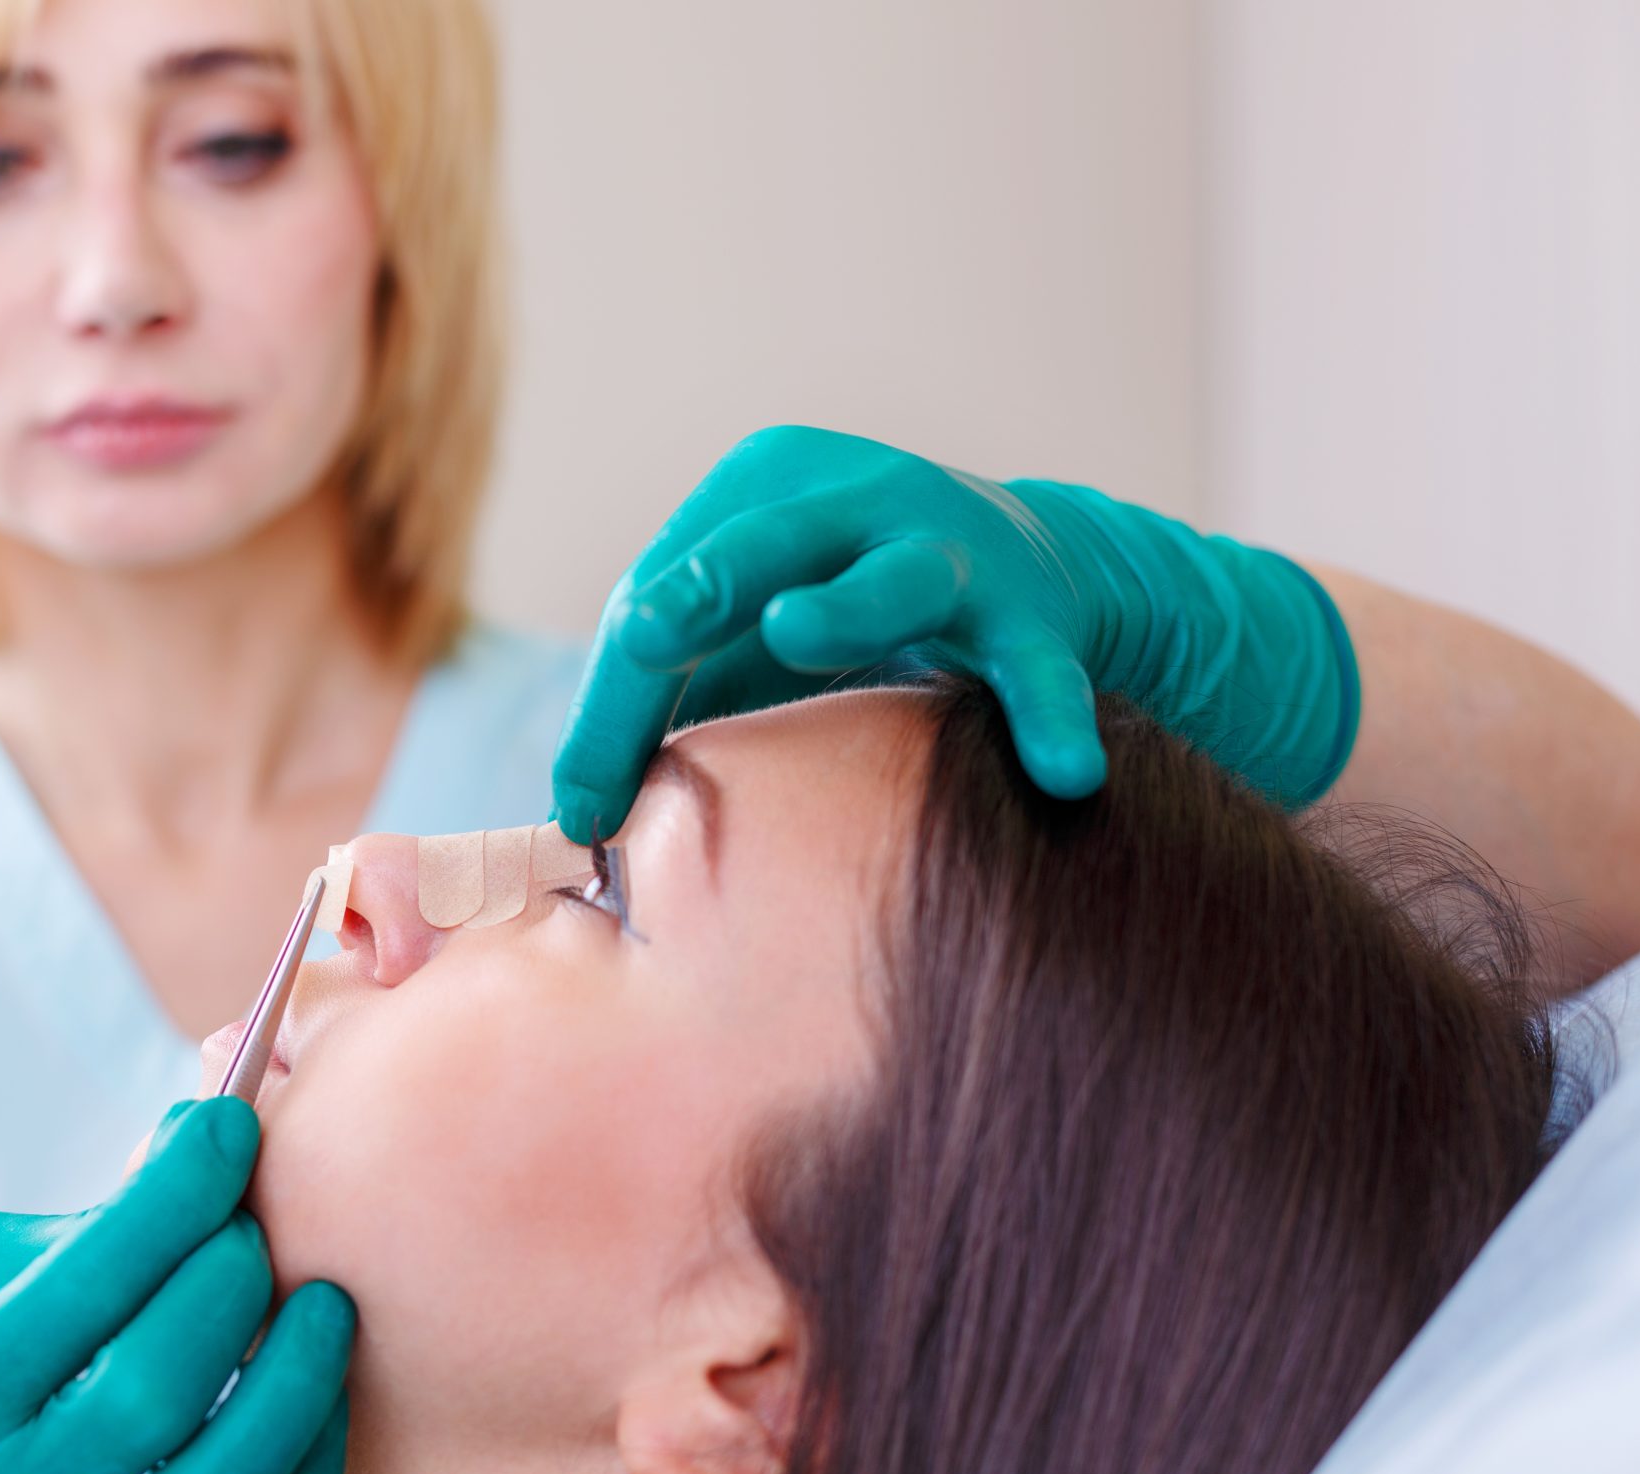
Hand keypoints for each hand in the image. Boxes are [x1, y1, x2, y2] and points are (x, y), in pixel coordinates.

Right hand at [0, 1098, 354, 1473]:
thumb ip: (84, 1230)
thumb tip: (206, 1140)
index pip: (73, 1292)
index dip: (168, 1198)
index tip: (230, 1124)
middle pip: (150, 1394)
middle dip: (228, 1287)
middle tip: (258, 1229)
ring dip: (294, 1389)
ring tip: (324, 1309)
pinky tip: (317, 1406)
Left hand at [551, 427, 1359, 838]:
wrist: (1041, 577)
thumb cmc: (847, 613)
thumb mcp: (744, 638)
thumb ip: (661, 700)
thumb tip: (572, 815)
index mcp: (756, 492)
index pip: (656, 597)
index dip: (610, 705)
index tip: (581, 810)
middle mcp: (849, 496)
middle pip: (747, 555)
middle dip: (689, 592)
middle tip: (636, 635)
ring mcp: (948, 545)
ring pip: (890, 576)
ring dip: (842, 605)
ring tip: (796, 631)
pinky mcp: (1036, 609)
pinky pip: (1040, 672)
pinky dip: (1050, 716)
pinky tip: (1068, 773)